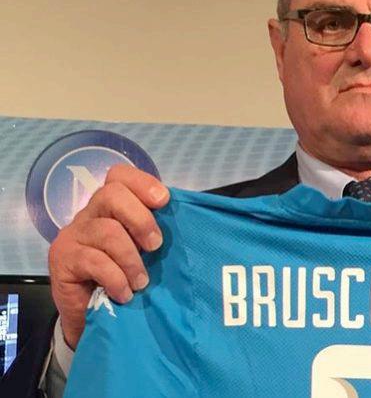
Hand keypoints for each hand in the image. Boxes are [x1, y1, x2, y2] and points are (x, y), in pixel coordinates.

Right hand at [48, 164, 168, 348]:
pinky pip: (95, 261)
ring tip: (141, 281)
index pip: (119, 176)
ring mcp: (74, 235)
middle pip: (111, 194)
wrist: (94, 316)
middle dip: (141, 219)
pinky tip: (124, 293)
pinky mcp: (62, 259)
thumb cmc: (125, 277)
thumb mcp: (144, 251)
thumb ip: (155, 232)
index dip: (143, 183)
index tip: (164, 201)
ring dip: (131, 259)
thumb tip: (188, 220)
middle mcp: (90, 214)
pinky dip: (116, 278)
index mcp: (111, 206)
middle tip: (155, 246)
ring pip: (107, 231)